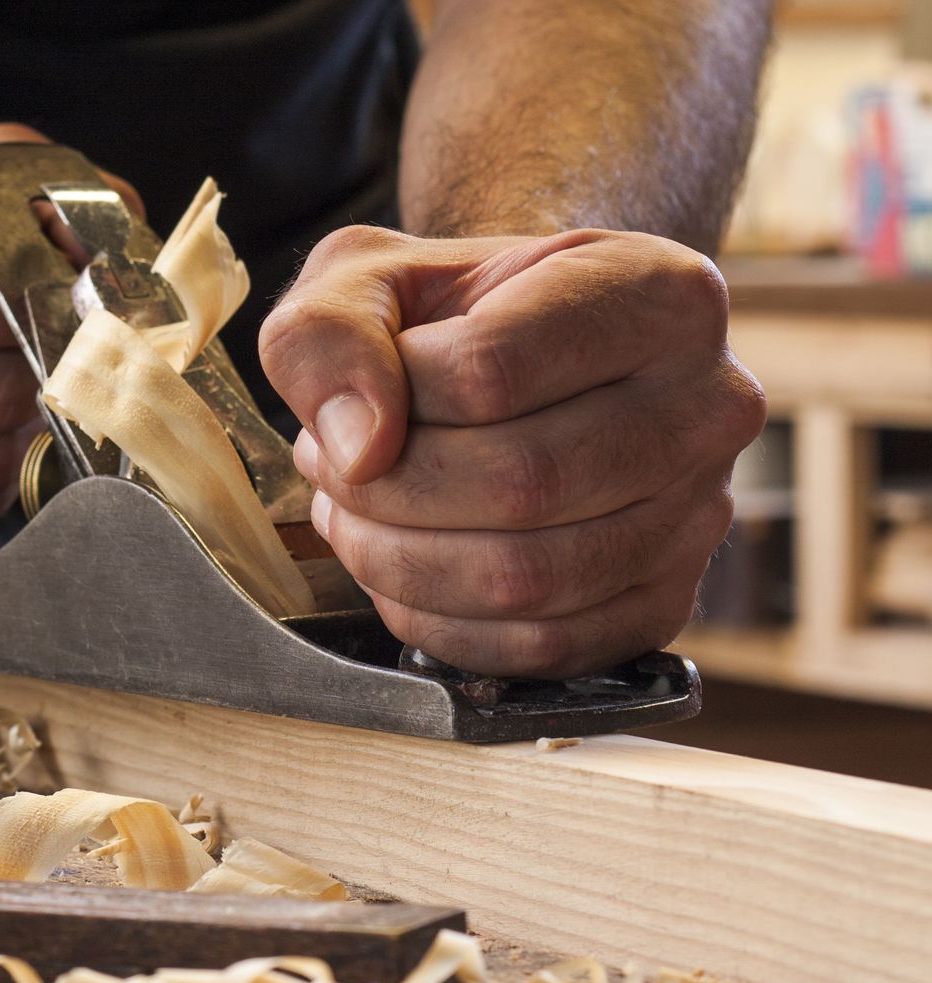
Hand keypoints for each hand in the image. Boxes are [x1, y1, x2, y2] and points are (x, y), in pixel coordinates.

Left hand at [260, 227, 765, 677]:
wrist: (514, 363)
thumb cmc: (446, 318)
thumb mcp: (364, 278)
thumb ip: (329, 333)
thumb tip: (358, 448)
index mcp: (658, 293)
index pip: (490, 372)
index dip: (390, 398)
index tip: (357, 393)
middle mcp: (709, 404)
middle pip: (519, 483)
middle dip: (387, 491)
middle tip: (333, 469)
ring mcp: (700, 514)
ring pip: (527, 576)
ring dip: (400, 561)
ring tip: (357, 514)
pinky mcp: (665, 603)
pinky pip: (543, 647)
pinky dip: (441, 623)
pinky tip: (401, 571)